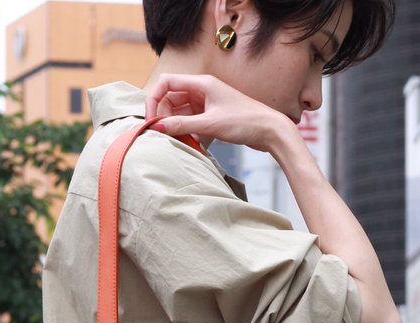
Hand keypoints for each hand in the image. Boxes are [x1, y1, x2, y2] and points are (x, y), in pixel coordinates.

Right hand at [144, 74, 291, 154]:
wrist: (269, 131)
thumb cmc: (245, 121)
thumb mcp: (210, 124)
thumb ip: (182, 125)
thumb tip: (157, 127)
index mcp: (202, 83)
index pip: (167, 83)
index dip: (154, 99)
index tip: (150, 119)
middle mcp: (202, 90)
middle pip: (170, 98)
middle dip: (163, 115)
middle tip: (162, 134)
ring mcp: (206, 103)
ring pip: (179, 111)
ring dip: (174, 125)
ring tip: (178, 140)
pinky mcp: (210, 116)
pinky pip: (189, 121)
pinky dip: (185, 131)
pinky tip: (190, 142)